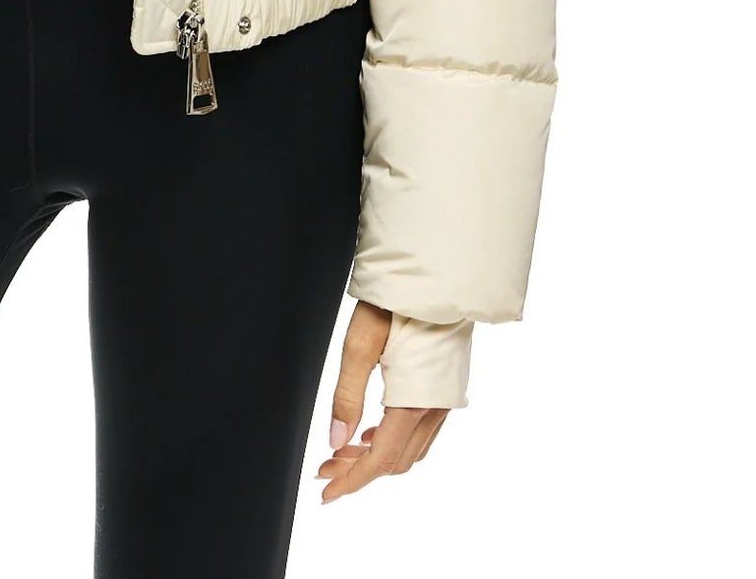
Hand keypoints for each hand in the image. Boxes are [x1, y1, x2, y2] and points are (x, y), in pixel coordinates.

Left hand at [315, 300, 448, 501]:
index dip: (351, 480)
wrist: (435, 278)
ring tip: (342, 452)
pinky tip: (373, 432)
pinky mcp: (446, 390)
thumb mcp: (360, 343)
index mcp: (414, 403)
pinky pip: (421, 432)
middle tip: (325, 467)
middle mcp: (435, 409)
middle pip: (396, 460)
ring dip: (376, 457)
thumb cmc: (395, 303)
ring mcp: (445, 401)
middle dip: (358, 470)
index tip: (326, 493)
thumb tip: (334, 440)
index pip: (380, 460)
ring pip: (410, 450)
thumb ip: (347, 396)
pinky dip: (394, 441)